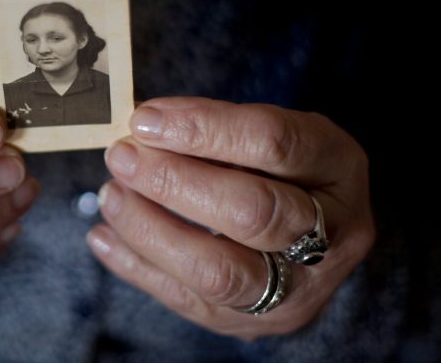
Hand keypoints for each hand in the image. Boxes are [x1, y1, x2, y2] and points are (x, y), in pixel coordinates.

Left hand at [87, 97, 373, 338]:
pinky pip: (189, 302)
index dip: (203, 129)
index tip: (145, 119)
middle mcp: (333, 235)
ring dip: (149, 230)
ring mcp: (298, 289)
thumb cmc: (280, 167)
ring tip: (110, 196)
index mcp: (337, 167)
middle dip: (173, 182)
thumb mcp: (269, 131)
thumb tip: (145, 126)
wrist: (313, 231)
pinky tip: (103, 237)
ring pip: (219, 271)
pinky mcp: (255, 321)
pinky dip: (137, 267)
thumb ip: (217, 128)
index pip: (273, 143)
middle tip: (121, 157)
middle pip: (251, 212)